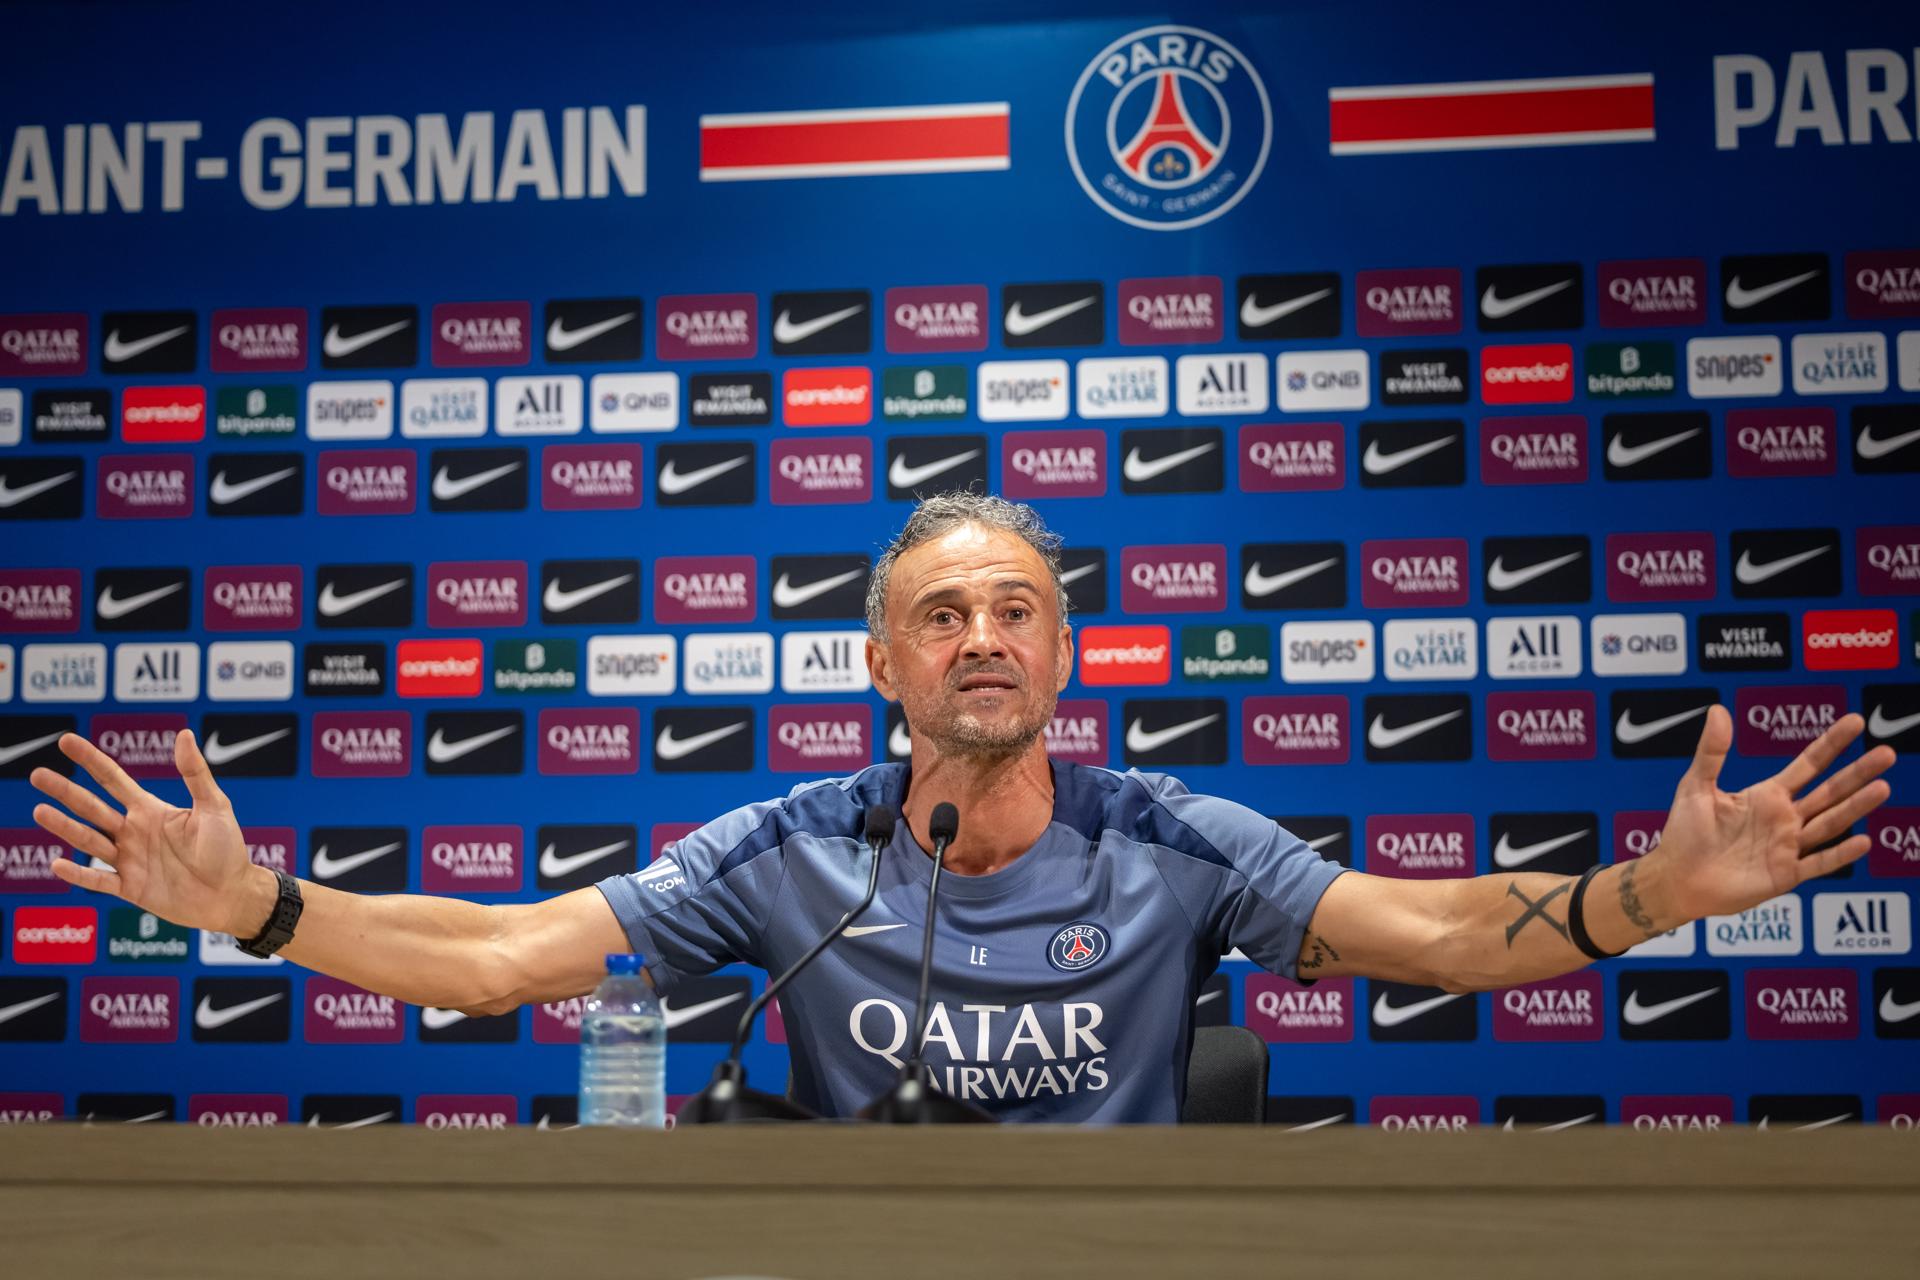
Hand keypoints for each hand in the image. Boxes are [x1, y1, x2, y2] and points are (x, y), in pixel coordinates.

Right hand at [28, 731, 260, 934]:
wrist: (232, 894)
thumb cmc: (227, 848)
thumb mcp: (214, 806)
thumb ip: (195, 774)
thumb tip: (183, 734)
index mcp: (150, 810)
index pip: (113, 779)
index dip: (90, 760)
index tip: (66, 740)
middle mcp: (133, 832)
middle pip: (92, 807)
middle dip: (65, 790)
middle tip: (37, 774)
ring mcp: (129, 860)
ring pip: (89, 840)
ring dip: (65, 827)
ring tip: (39, 810)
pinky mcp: (130, 888)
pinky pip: (98, 880)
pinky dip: (79, 873)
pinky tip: (57, 863)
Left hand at [1651, 706, 1895, 922]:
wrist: (1676, 878)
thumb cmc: (1685, 832)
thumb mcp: (1696, 786)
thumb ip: (1711, 752)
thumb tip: (1718, 709)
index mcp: (1768, 795)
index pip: (1808, 765)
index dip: (1831, 744)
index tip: (1855, 721)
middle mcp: (1785, 819)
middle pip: (1829, 792)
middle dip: (1857, 773)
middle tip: (1887, 753)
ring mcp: (1788, 847)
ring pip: (1830, 824)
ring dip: (1856, 807)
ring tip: (1883, 787)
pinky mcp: (1785, 875)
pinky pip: (1818, 863)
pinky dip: (1839, 854)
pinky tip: (1862, 841)